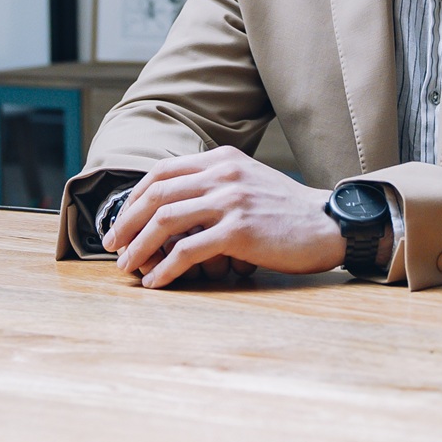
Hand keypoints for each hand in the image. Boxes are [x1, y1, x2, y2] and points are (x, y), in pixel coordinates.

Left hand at [103, 147, 345, 287]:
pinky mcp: (239, 231)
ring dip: (139, 246)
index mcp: (222, 159)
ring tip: (127, 267)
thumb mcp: (249, 182)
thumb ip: (216, 184)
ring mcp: (231, 201)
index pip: (162, 171)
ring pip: (166, 220)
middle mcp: (223, 174)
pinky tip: (156, 281)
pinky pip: (189, 250)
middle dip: (127, 222)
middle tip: (111, 246)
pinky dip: (166, 268)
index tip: (121, 220)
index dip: (134, 197)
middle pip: (157, 195)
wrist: (329, 224)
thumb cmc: (288, 211)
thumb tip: (173, 207)